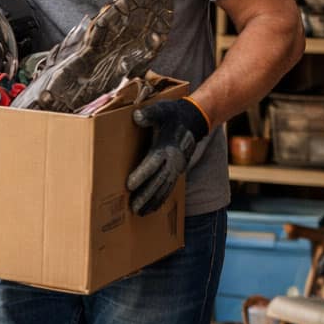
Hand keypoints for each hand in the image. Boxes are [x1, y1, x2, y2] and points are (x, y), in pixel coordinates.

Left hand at [127, 98, 208, 215]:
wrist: (194, 119)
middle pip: (158, 182)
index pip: (152, 164)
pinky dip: (160, 199)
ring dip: (152, 201)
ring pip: (164, 189)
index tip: (129, 185)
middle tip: (133, 207)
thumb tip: (136, 116)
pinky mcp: (176, 172)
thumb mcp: (161, 110)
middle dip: (145, 196)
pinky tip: (151, 208)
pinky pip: (168, 189)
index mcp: (166, 148)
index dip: (141, 175)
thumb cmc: (173, 115)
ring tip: (140, 213)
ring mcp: (175, 168)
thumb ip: (149, 114)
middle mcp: (172, 162)